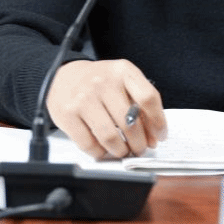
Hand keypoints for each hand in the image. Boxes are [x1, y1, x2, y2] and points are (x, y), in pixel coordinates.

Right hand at [45, 59, 166, 158]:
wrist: (64, 76)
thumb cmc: (99, 83)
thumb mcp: (123, 82)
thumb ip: (140, 105)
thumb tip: (153, 137)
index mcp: (123, 71)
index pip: (148, 98)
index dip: (158, 122)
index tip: (160, 136)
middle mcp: (103, 82)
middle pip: (130, 123)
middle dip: (139, 143)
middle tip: (139, 149)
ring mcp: (84, 98)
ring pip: (110, 137)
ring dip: (121, 150)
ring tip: (123, 151)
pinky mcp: (68, 114)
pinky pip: (89, 144)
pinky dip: (100, 152)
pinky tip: (103, 149)